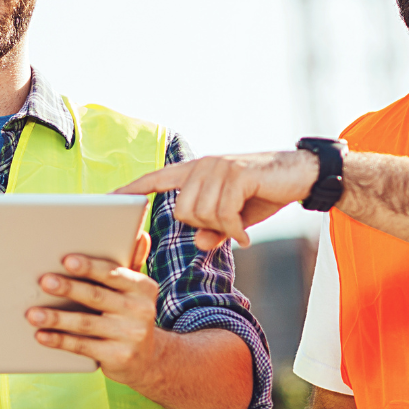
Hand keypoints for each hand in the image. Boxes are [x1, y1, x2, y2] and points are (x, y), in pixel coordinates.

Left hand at [27, 234, 169, 389]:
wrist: (146, 359)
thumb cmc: (128, 314)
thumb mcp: (134, 290)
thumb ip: (130, 263)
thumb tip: (140, 235)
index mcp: (143, 287)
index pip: (113, 274)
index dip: (89, 267)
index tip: (66, 260)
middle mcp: (141, 310)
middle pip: (96, 296)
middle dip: (68, 288)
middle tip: (44, 282)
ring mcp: (131, 336)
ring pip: (85, 323)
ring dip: (56, 317)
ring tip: (32, 313)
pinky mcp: (119, 357)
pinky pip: (83, 346)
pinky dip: (60, 340)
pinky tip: (41, 335)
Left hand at [117, 151, 320, 251]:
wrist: (301, 174)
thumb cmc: (264, 194)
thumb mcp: (234, 217)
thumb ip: (213, 229)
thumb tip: (198, 242)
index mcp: (195, 172)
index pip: (155, 179)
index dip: (132, 190)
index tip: (107, 200)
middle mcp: (202, 165)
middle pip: (182, 211)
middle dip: (204, 226)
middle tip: (228, 227)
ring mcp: (219, 167)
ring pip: (201, 214)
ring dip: (223, 227)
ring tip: (240, 226)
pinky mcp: (237, 173)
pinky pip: (223, 214)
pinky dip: (235, 231)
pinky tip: (247, 236)